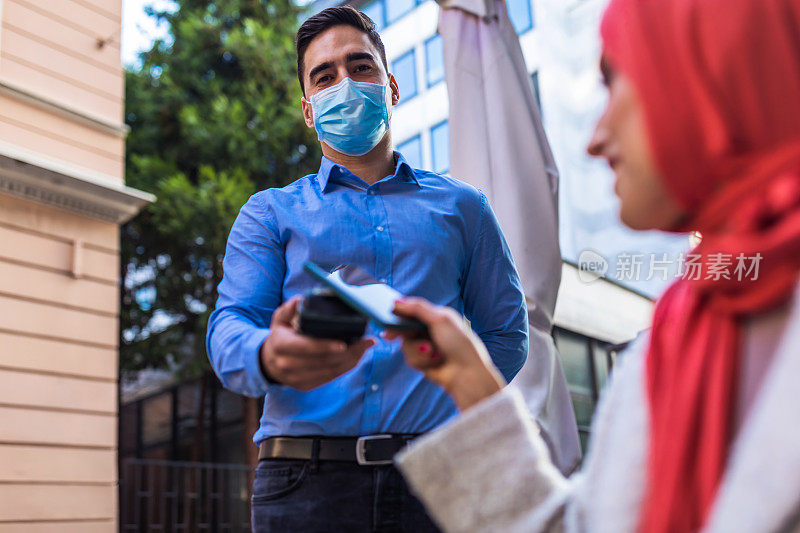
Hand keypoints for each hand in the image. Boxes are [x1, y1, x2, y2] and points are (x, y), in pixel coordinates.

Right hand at [260, 296, 374, 390]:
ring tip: (365, 346)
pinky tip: (357, 355)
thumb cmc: (280, 335)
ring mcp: (296, 378)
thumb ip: (290, 308)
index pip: (306, 347)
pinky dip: (346, 366)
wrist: (269, 361)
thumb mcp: (280, 319)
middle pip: (323, 361)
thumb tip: (302, 299)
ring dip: (351, 359)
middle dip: (348, 352)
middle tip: (365, 340)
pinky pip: (330, 377)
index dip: (326, 346)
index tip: (344, 342)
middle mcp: (287, 365)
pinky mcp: (306, 385)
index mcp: (281, 345)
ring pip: (330, 371)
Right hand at [384, 298, 504, 410]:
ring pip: (405, 344)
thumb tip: (397, 302)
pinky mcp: (423, 361)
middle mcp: (430, 330)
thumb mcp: (439, 320)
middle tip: (389, 336)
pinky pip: (410, 358)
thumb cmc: (459, 344)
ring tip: (433, 352)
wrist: (467, 373)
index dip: (399, 312)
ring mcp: (426, 346)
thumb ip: (417, 309)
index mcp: (437, 316)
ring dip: (417, 350)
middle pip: (404, 327)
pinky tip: (434, 361)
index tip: (387, 314)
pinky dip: (421, 360)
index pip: (413, 310)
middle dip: (401, 332)